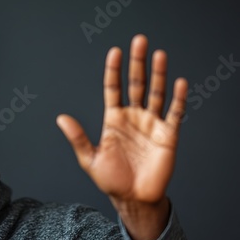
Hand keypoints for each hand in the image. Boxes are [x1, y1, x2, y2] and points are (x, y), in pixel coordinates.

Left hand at [57, 34, 187, 239]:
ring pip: (156, 93)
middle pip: (136, 84)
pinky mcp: (168, 135)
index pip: (113, 88)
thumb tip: (60, 118)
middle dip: (137, 63)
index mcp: (114, 119)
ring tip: (159, 54)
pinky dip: (178, 98)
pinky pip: (174, 113)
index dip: (114, 70)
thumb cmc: (111, 179)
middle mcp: (133, 117)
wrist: (133, 199)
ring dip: (158, 74)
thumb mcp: (90, 158)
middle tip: (139, 40)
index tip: (115, 51)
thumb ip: (78, 137)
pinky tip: (179, 83)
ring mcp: (151, 124)